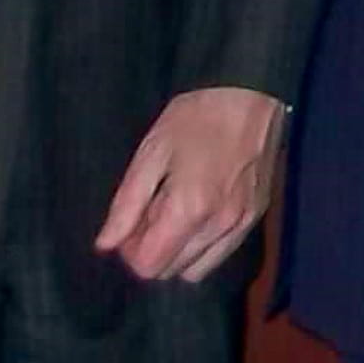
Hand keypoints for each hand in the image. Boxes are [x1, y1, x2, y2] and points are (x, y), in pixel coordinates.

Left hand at [94, 86, 286, 284]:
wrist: (252, 92)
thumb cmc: (196, 117)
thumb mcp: (151, 153)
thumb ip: (126, 204)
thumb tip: (106, 244)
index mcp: (189, 209)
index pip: (149, 266)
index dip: (129, 251)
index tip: (130, 223)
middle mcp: (219, 225)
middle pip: (171, 270)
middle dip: (152, 250)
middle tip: (150, 213)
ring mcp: (242, 223)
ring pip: (198, 268)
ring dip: (178, 251)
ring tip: (175, 214)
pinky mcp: (257, 215)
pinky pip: (222, 252)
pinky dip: (204, 245)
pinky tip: (200, 211)